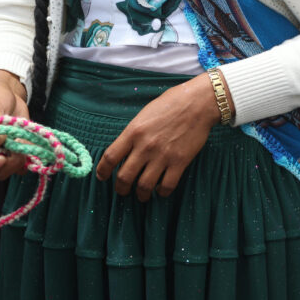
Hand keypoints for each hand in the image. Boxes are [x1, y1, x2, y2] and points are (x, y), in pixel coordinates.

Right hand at [0, 70, 29, 179]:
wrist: (9, 94)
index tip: (1, 159)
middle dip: (7, 165)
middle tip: (18, 153)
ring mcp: (1, 153)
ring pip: (7, 171)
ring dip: (18, 163)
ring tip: (23, 145)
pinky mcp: (14, 152)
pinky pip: (20, 166)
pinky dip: (27, 161)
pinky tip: (30, 151)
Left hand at [96, 73, 231, 201]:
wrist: (197, 103)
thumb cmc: (170, 104)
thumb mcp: (143, 115)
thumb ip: (133, 134)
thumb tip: (124, 151)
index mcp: (133, 132)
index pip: (110, 157)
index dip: (102, 171)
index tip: (102, 177)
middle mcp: (145, 146)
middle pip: (124, 177)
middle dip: (121, 189)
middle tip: (122, 191)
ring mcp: (162, 156)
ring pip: (144, 186)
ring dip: (140, 195)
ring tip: (141, 196)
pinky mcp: (179, 162)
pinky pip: (166, 186)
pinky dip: (161, 192)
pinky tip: (160, 190)